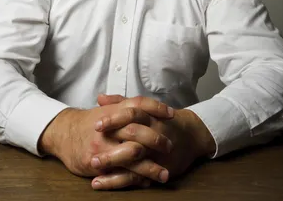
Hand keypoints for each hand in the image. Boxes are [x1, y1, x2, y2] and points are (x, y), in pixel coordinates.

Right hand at [38, 95, 174, 186]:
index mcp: (115, 110)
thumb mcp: (108, 109)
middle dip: (157, 140)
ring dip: (151, 166)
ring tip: (165, 174)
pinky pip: (120, 173)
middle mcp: (111, 127)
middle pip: (139, 131)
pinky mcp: (98, 163)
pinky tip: (146, 182)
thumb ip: (127, 105)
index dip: (157, 108)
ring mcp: (104, 145)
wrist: (64, 133)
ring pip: (132, 155)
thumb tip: (151, 106)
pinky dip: (135, 179)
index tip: (173, 114)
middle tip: (171, 146)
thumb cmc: (90, 122)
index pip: (139, 104)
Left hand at [90, 94, 215, 189]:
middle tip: (91, 149)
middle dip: (110, 144)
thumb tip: (100, 98)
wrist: (190, 135)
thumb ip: (121, 102)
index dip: (114, 118)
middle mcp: (152, 133)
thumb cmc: (161, 119)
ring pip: (134, 158)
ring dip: (112, 164)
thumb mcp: (144, 108)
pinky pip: (137, 176)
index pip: (131, 113)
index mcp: (148, 115)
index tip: (96, 124)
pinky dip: (118, 180)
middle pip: (132, 135)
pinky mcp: (156, 168)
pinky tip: (101, 182)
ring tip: (92, 167)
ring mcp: (154, 152)